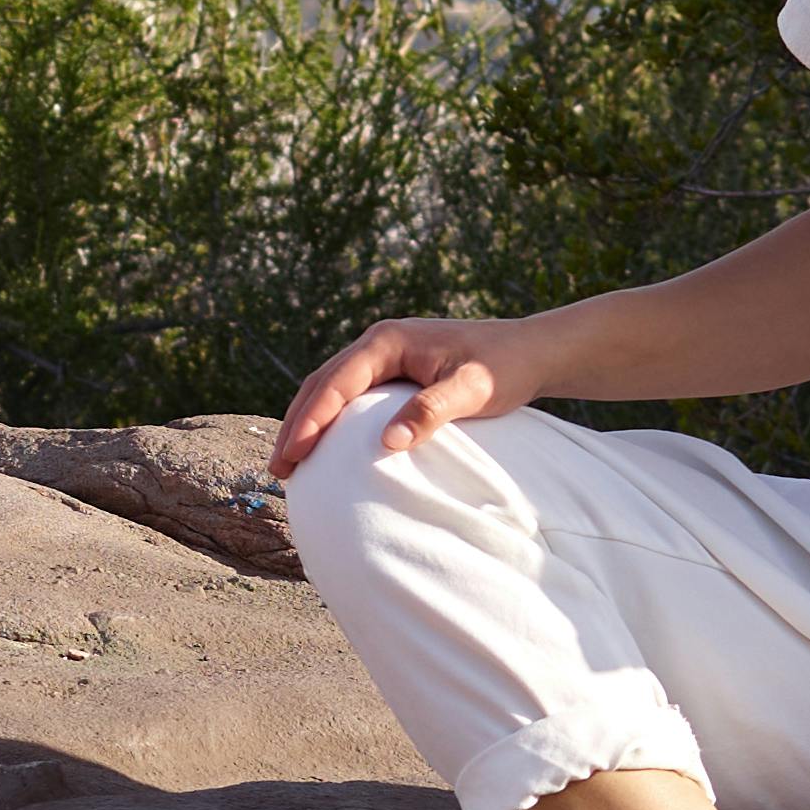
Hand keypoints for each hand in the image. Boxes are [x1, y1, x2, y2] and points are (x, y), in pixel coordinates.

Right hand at [274, 312, 532, 470]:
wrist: (531, 350)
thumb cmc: (504, 367)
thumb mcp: (472, 390)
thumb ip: (431, 412)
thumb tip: (387, 443)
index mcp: (388, 341)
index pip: (336, 383)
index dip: (311, 420)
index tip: (293, 454)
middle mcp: (379, 343)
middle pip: (322, 384)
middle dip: (297, 424)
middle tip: (279, 468)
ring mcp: (385, 355)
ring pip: (330, 387)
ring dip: (308, 421)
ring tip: (290, 461)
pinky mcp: (394, 370)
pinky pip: (349, 393)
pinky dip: (329, 417)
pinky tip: (324, 444)